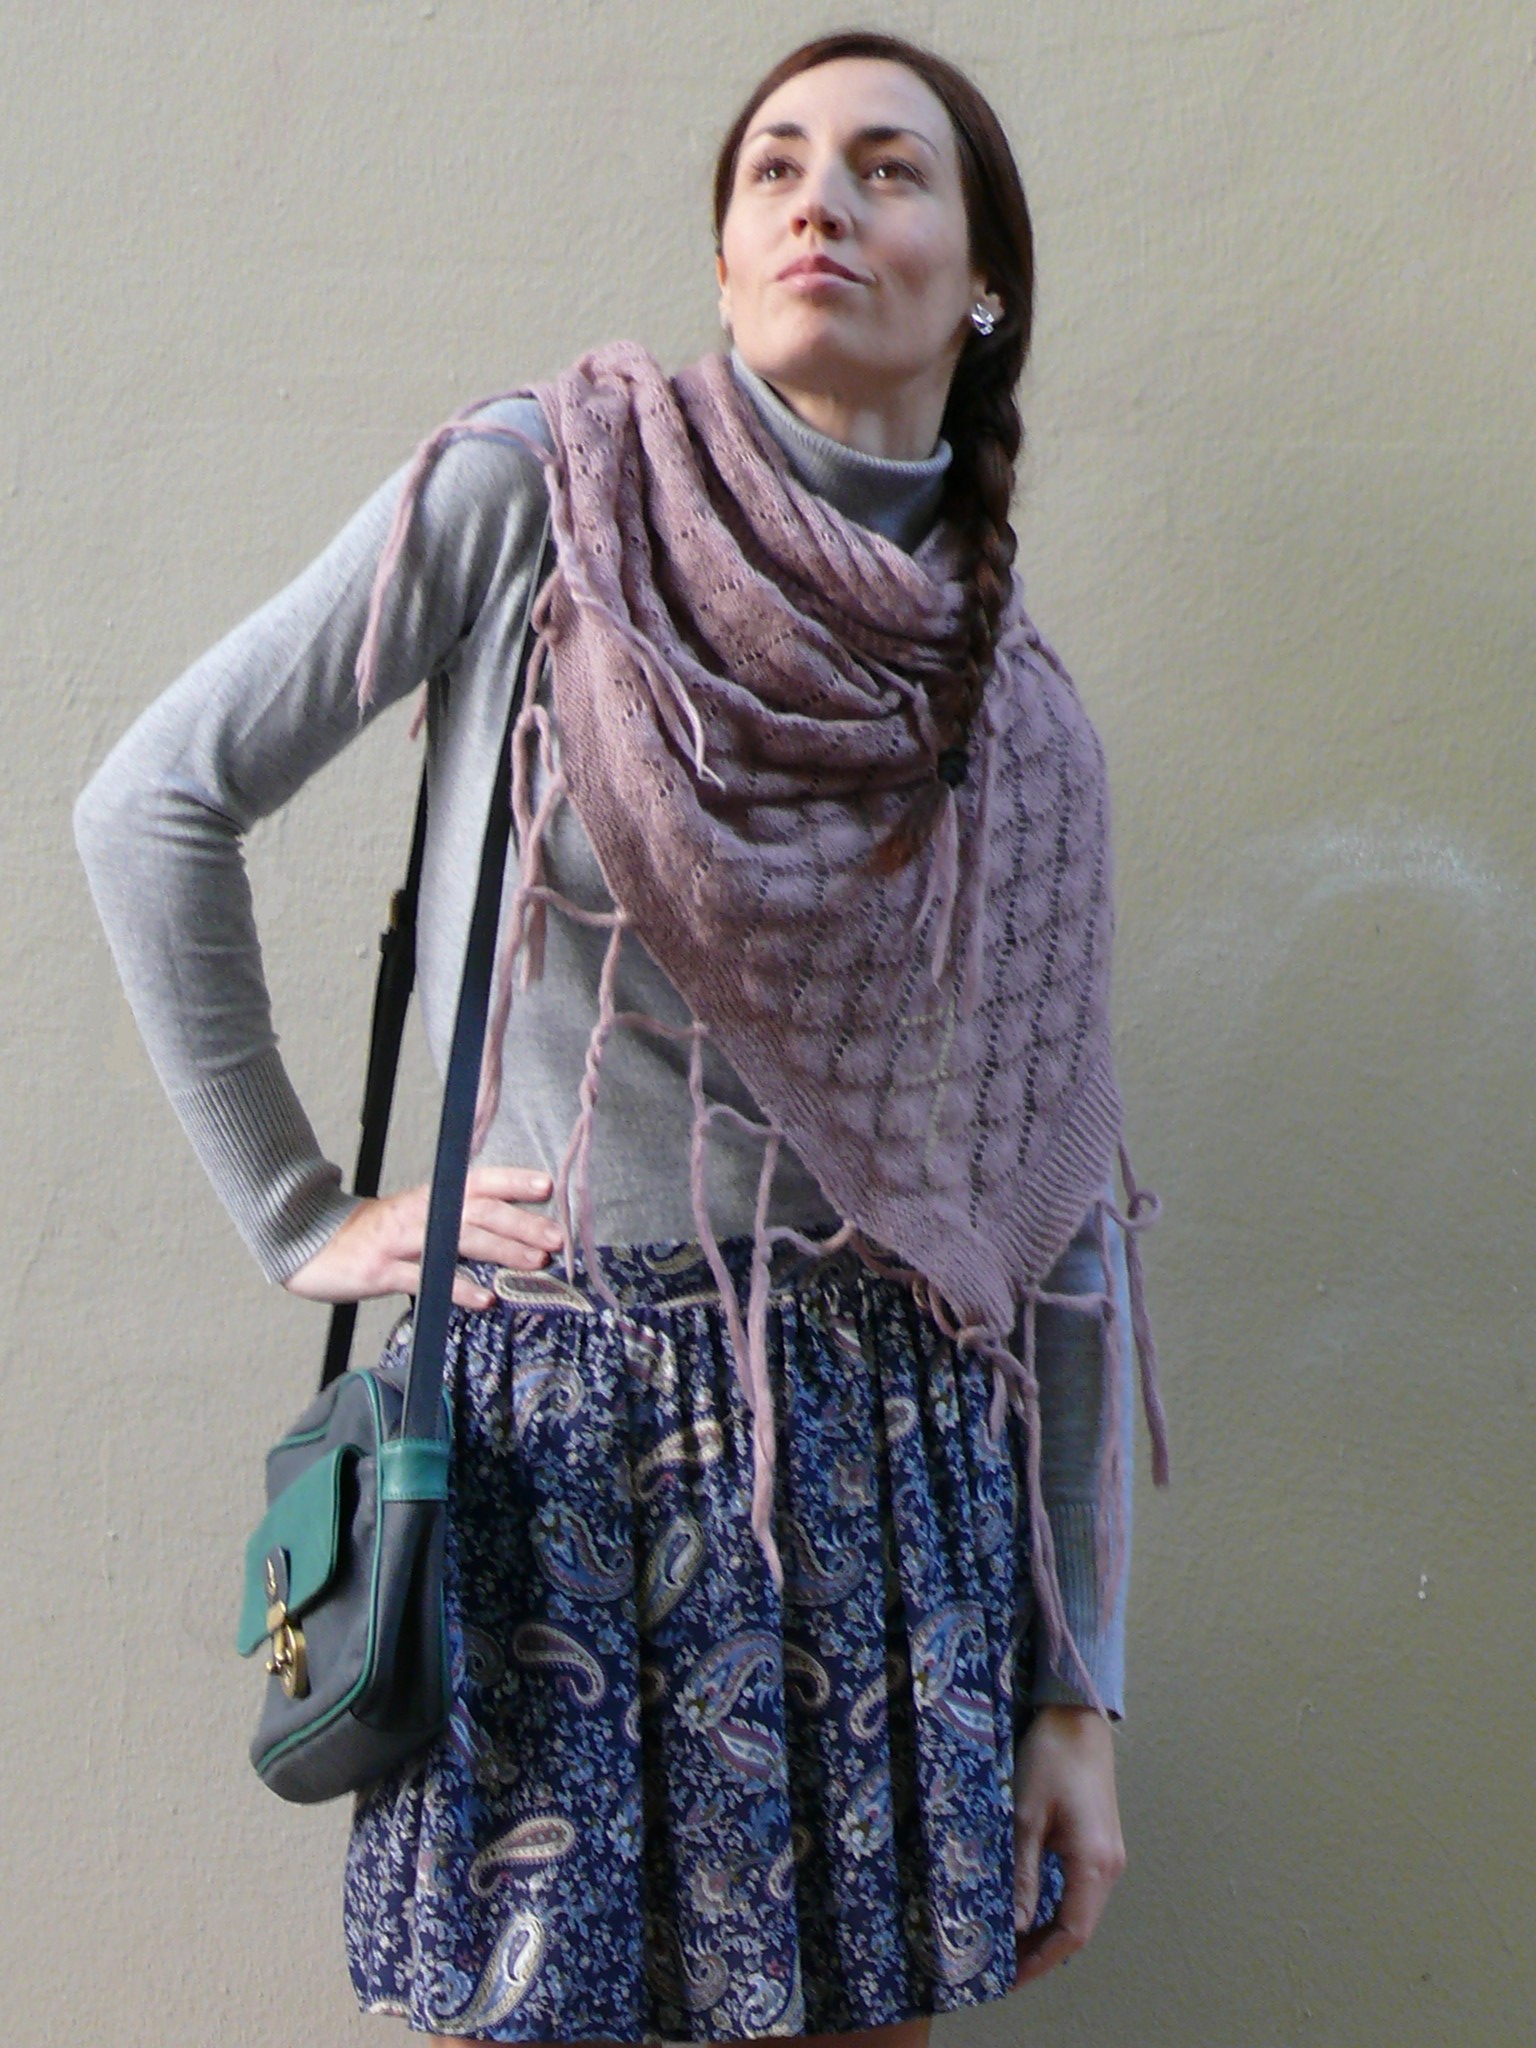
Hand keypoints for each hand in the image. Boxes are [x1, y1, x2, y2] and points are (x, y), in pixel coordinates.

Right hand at [283, 1166, 561, 1309]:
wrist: (310, 1244)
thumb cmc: (377, 1235)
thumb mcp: (418, 1218)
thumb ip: (458, 1221)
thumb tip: (515, 1232)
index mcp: (432, 1197)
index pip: (478, 1181)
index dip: (512, 1181)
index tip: (547, 1186)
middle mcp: (420, 1213)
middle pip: (477, 1211)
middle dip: (520, 1223)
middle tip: (556, 1238)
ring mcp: (400, 1241)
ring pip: (457, 1240)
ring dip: (500, 1250)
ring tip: (534, 1263)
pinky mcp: (381, 1271)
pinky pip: (425, 1279)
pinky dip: (456, 1288)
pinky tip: (484, 1298)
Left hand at [1012, 1703, 1125, 1985]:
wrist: (1077, 1717)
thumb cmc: (1050, 1758)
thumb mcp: (1025, 1816)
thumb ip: (1022, 1873)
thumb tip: (1015, 1925)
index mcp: (1093, 1862)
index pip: (1071, 1932)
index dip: (1041, 1960)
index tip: (1010, 1978)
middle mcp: (1109, 1865)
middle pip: (1079, 1927)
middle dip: (1043, 1952)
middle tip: (1003, 1968)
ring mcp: (1109, 1855)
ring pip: (1081, 1911)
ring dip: (1049, 1932)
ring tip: (1011, 1947)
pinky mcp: (1101, 1843)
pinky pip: (1081, 1891)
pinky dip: (1057, 1909)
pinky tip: (1031, 1912)